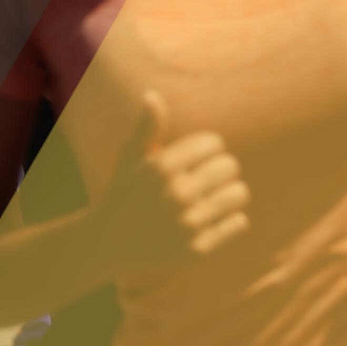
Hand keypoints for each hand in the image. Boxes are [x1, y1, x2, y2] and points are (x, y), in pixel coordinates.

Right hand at [105, 93, 248, 266]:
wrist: (107, 246)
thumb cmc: (123, 195)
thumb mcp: (129, 160)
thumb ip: (145, 128)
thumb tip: (152, 95)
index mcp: (161, 166)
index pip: (214, 143)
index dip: (208, 149)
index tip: (197, 160)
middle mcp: (175, 194)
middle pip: (230, 166)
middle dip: (221, 170)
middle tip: (206, 181)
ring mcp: (187, 224)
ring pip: (239, 193)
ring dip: (231, 194)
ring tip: (215, 198)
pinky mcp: (197, 250)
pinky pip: (239, 223)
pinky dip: (232, 221)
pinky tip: (216, 221)